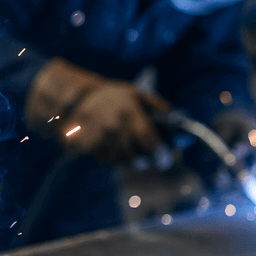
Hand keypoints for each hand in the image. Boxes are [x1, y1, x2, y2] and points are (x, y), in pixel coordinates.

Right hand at [25, 57, 167, 161]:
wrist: (74, 100)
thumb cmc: (112, 97)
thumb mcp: (138, 94)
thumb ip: (160, 108)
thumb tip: (181, 122)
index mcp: (128, 112)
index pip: (149, 139)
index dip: (160, 153)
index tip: (167, 160)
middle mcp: (113, 127)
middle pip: (137, 155)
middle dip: (147, 159)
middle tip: (152, 157)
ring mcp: (98, 139)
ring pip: (123, 161)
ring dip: (131, 159)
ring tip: (131, 148)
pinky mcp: (87, 148)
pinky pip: (108, 161)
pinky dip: (116, 158)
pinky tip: (115, 147)